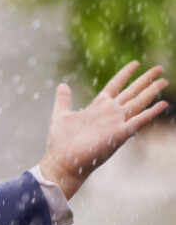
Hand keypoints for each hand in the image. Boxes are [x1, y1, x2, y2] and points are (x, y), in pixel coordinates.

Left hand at [39, 61, 168, 199]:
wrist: (63, 161)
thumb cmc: (60, 142)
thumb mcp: (60, 115)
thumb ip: (63, 100)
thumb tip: (62, 85)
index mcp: (97, 106)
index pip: (115, 85)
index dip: (125, 74)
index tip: (136, 63)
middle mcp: (109, 112)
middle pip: (131, 91)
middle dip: (146, 79)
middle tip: (160, 68)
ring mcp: (115, 122)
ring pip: (138, 102)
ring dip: (151, 92)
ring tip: (164, 80)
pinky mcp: (119, 134)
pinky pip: (138, 121)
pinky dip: (151, 113)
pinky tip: (163, 104)